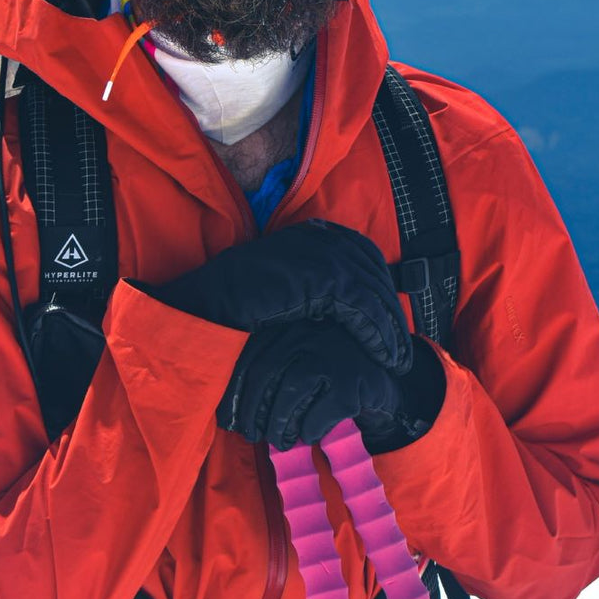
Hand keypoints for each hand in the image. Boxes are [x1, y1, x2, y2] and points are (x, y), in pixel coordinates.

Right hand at [142, 221, 412, 371]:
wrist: (197, 319)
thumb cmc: (231, 318)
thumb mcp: (282, 301)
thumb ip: (313, 298)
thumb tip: (349, 316)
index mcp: (303, 236)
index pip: (361, 254)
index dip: (381, 291)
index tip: (391, 329)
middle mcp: (310, 236)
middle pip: (371, 266)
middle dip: (390, 309)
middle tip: (401, 352)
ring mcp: (310, 251)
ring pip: (370, 285)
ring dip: (388, 326)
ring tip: (396, 361)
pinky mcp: (311, 273)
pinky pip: (360, 302)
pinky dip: (376, 330)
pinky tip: (381, 356)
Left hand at [218, 324, 445, 451]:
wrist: (380, 379)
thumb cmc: (326, 374)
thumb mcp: (295, 361)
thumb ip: (266, 373)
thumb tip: (228, 414)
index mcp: (287, 324)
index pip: (250, 357)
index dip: (234, 393)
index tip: (227, 420)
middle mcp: (308, 332)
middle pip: (265, 375)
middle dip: (251, 412)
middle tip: (251, 435)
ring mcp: (333, 354)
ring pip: (290, 394)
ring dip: (278, 425)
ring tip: (279, 441)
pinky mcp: (354, 381)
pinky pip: (319, 413)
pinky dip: (308, 430)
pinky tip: (308, 435)